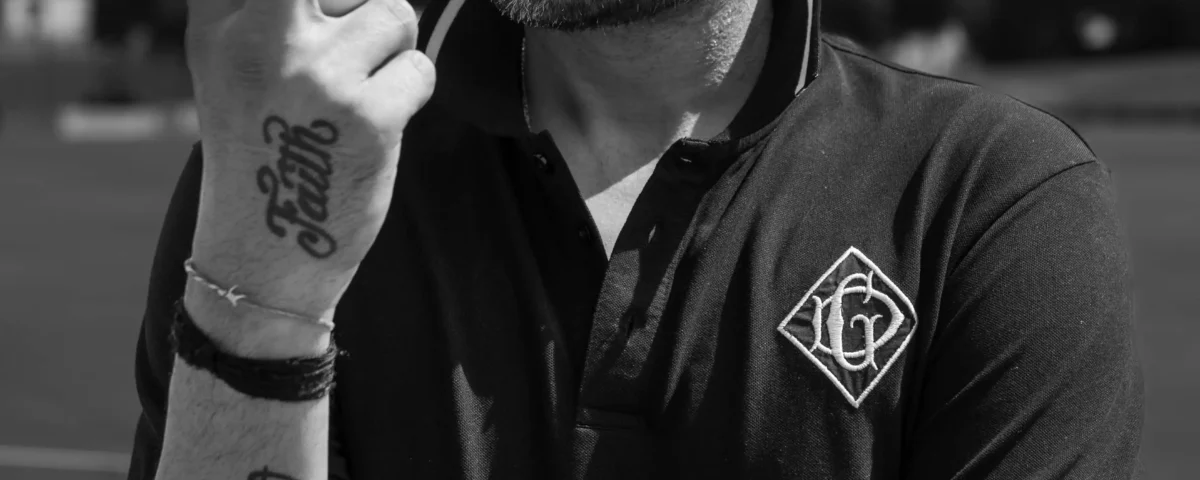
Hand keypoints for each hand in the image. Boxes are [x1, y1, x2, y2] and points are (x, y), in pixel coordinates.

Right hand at [182, 0, 433, 346]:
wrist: (262, 257)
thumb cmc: (262, 152)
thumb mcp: (233, 68)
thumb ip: (276, 12)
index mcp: (218, 24)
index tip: (320, 13)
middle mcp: (261, 39)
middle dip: (363, 3)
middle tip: (355, 42)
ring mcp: (317, 77)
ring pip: (393, 12)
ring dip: (392, 48)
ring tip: (359, 92)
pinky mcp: (368, 117)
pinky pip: (419, 68)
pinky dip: (410, 93)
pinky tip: (375, 126)